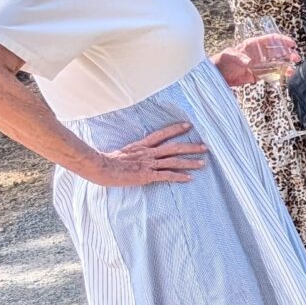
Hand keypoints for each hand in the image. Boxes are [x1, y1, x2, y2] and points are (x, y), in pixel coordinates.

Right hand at [89, 122, 205, 186]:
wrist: (101, 168)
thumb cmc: (106, 162)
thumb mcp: (121, 153)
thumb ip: (131, 153)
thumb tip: (134, 155)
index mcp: (141, 146)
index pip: (161, 134)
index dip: (175, 129)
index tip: (188, 125)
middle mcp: (148, 153)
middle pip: (174, 147)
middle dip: (191, 147)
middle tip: (205, 147)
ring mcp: (149, 164)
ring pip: (174, 161)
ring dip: (190, 162)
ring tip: (203, 163)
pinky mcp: (147, 175)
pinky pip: (166, 175)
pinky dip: (179, 176)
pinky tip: (189, 178)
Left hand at [214, 36, 297, 87]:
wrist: (216, 74)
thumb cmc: (221, 61)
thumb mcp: (228, 56)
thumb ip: (239, 57)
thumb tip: (249, 61)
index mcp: (253, 45)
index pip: (271, 39)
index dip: (282, 40)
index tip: (291, 44)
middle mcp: (259, 54)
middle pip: (277, 51)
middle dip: (287, 53)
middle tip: (295, 57)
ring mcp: (259, 64)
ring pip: (276, 62)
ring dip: (285, 64)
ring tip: (292, 68)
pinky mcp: (258, 75)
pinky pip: (271, 74)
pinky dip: (279, 74)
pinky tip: (286, 75)